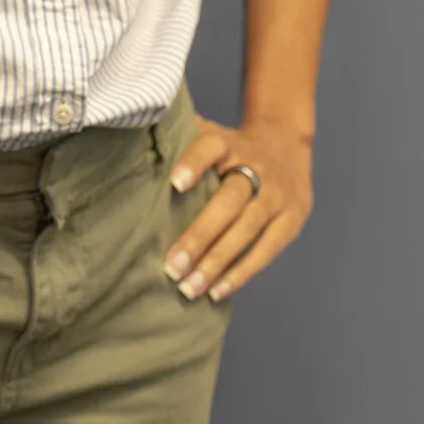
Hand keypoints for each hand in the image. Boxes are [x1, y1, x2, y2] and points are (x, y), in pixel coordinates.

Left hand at [163, 113, 314, 302]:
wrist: (286, 142)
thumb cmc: (230, 145)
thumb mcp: (209, 131)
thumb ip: (178, 137)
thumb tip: (131, 133)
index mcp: (228, 142)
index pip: (210, 148)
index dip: (193, 163)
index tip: (174, 184)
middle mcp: (255, 166)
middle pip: (228, 201)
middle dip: (199, 235)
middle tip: (171, 266)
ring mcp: (277, 194)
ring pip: (246, 230)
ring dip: (217, 263)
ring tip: (188, 287)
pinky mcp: (292, 219)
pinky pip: (267, 250)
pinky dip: (241, 272)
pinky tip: (217, 291)